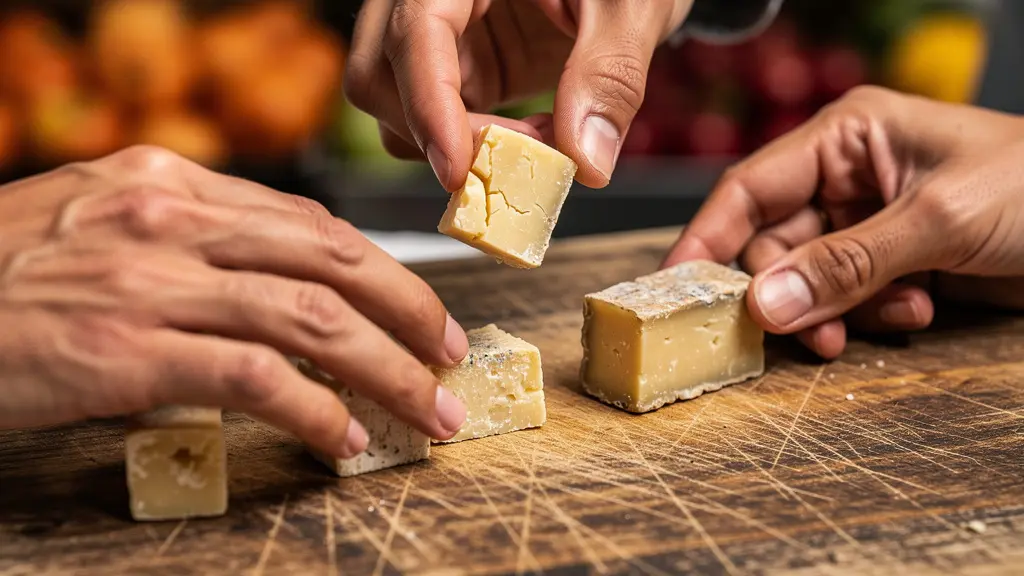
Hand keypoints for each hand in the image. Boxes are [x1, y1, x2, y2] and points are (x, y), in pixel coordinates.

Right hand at [0, 146, 468, 457]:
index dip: (380, 269)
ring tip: (427, 411)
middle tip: (450, 355)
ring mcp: (149, 281)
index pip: (308, 222)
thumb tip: (273, 298)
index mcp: (168, 183)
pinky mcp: (127, 350)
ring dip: (388, 372)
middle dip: (409, 312)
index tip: (419, 310)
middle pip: (330, 260)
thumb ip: (186, 248)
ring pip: (312, 321)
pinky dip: (316, 413)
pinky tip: (344, 439)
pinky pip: (257, 380)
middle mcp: (169, 217)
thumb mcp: (96, 230)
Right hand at [344, 0, 693, 190]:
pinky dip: (473, 147)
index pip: (416, 30)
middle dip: (438, 133)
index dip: (429, 103)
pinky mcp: (456, 65)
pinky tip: (533, 138)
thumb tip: (585, 161)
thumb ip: (608, 76)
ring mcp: (439, 33)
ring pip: (393, 105)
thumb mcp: (631, 7)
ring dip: (457, 145)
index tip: (458, 169)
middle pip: (379, 72)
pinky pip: (432, 121)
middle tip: (521, 157)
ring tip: (541, 140)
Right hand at [664, 86, 1023, 358]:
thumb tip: (763, 305)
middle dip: (788, 291)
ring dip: (836, 311)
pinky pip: (847, 299)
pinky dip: (870, 316)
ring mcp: (867, 222)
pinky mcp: (890, 262)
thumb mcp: (937, 221)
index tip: (674, 287)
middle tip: (803, 333)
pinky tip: (916, 313)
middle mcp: (848, 176)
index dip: (707, 238)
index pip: (751, 188)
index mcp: (848, 137)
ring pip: (808, 279)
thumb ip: (845, 265)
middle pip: (773, 244)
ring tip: (885, 320)